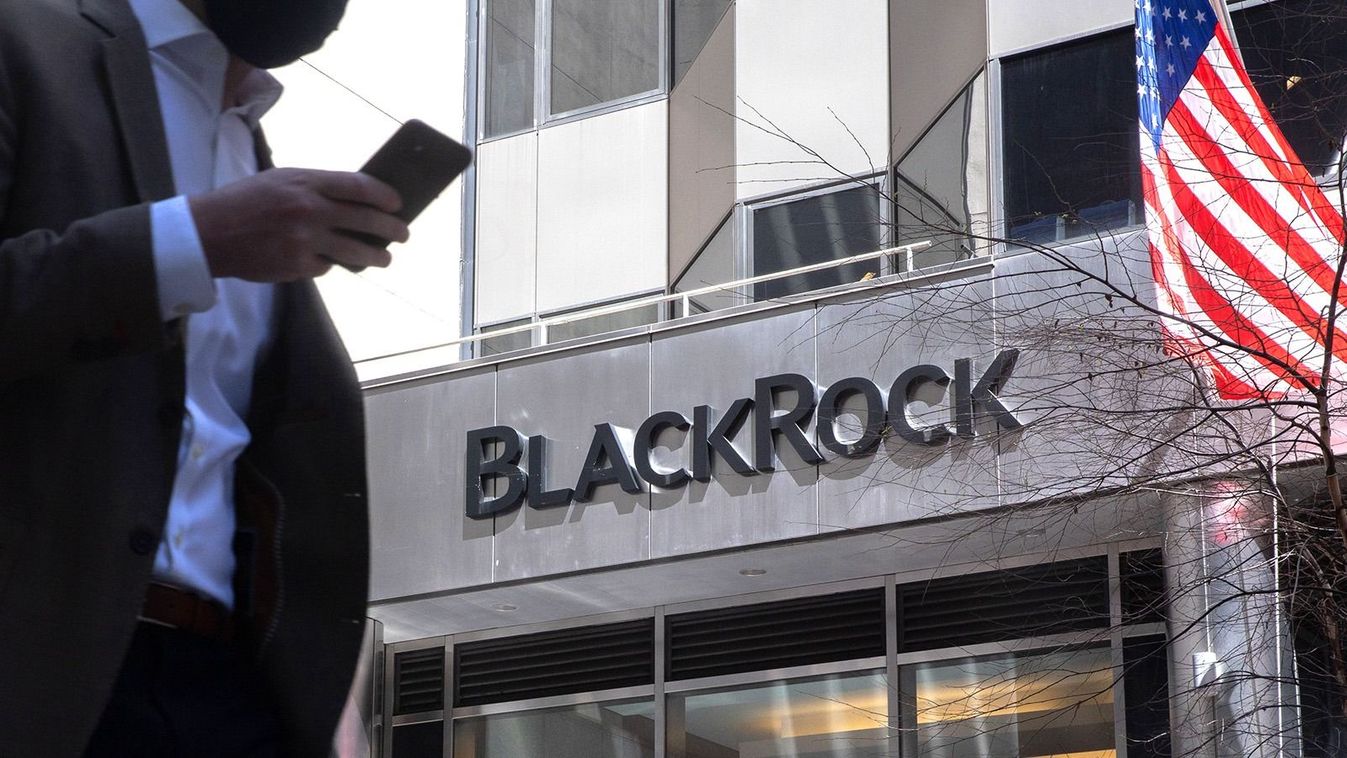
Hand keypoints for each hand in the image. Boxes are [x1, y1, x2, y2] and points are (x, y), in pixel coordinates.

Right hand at [188, 168, 410, 281]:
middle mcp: (309, 210)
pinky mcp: (298, 266)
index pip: (359, 186)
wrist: (209, 233)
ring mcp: (305, 240)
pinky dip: (328, 263)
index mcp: (306, 182)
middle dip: (392, 229)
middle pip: (366, 220)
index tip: (398, 204)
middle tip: (404, 234)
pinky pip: (326, 266)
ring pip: (356, 252)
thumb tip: (357, 199)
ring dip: (377, 257)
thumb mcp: (281, 180)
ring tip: (385, 258)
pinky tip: (326, 259)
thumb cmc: (246, 201)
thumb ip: (316, 187)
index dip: (384, 196)